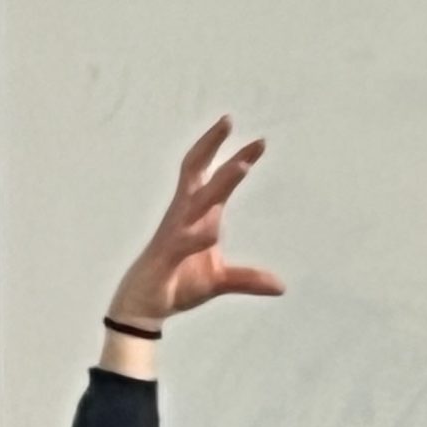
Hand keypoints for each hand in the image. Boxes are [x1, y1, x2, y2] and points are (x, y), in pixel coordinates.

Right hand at [108, 117, 285, 329]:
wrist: (145, 305)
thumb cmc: (178, 284)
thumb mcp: (219, 281)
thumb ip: (247, 279)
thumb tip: (281, 285)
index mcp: (197, 216)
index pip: (215, 179)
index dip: (234, 159)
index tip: (259, 143)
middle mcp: (183, 216)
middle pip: (198, 173)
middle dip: (215, 147)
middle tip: (231, 121)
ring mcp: (173, 234)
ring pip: (196, 200)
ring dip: (220, 183)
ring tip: (242, 166)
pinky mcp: (165, 256)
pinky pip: (182, 242)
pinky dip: (199, 235)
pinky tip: (214, 232)